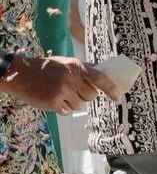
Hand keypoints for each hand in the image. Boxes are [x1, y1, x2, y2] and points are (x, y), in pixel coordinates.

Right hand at [1, 53, 119, 110]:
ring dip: (73, 102)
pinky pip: (68, 111)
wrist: (20, 74)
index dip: (112, 89)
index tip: (118, 98)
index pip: (100, 79)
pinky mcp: (53, 103)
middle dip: (86, 95)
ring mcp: (62, 91)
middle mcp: (71, 78)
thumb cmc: (45, 68)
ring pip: (80, 105)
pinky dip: (63, 108)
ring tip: (61, 93)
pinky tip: (55, 99)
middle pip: (91, 95)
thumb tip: (103, 75)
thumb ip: (84, 69)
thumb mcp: (65, 62)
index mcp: (76, 66)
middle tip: (74, 90)